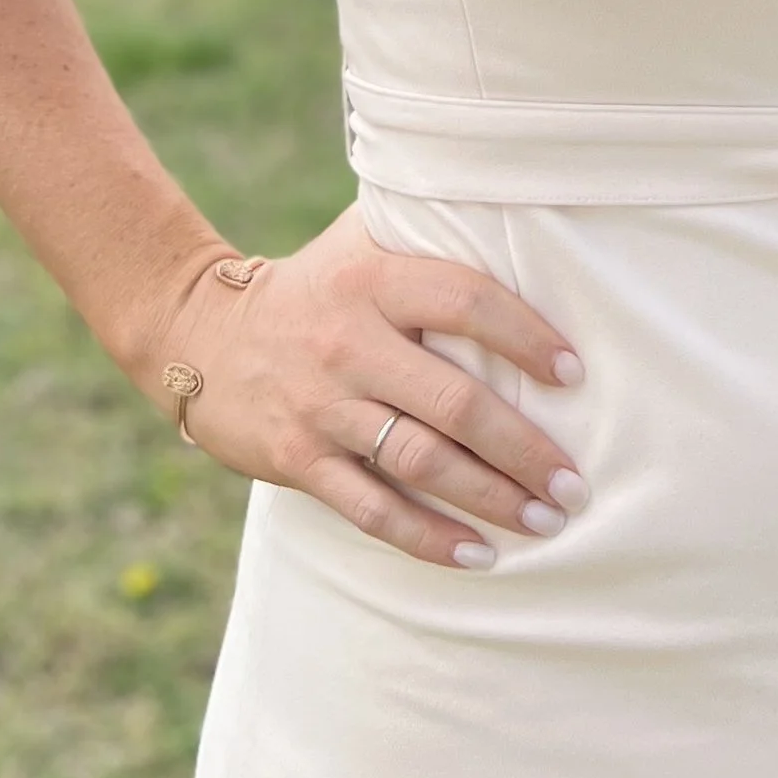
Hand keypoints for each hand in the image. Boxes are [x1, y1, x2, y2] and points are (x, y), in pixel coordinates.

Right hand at [148, 207, 588, 569]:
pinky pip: (372, 509)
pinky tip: (478, 554)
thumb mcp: (362, 242)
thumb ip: (429, 235)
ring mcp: (322, 404)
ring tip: (545, 520)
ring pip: (421, 461)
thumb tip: (527, 223)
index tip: (574, 374)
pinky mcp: (297, 458)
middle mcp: (349, 341)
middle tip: (574, 483)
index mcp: (373, 277)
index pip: (466, 301)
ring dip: (490, 497)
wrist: (202, 334)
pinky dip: (428, 537)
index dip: (526, 336)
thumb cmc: (316, 287)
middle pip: (454, 400)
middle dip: (523, 448)